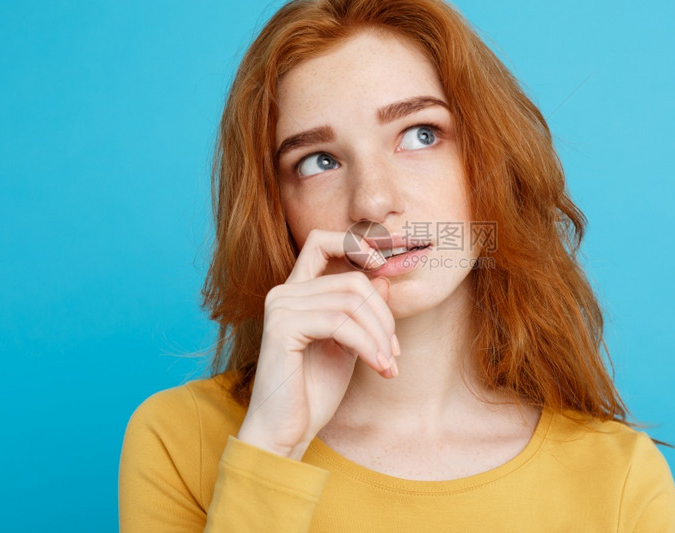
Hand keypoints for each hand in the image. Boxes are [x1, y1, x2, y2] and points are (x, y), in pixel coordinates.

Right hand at [236, 229, 399, 458]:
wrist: (285, 433)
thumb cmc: (313, 392)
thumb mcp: (349, 346)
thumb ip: (361, 313)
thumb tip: (384, 279)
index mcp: (297, 293)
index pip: (322, 242)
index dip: (356, 244)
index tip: (387, 265)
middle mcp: (284, 293)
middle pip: (353, 280)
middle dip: (384, 316)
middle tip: (394, 353)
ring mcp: (280, 307)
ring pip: (351, 301)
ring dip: (379, 335)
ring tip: (387, 365)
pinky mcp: (282, 327)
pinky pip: (340, 323)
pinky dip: (368, 345)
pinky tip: (379, 368)